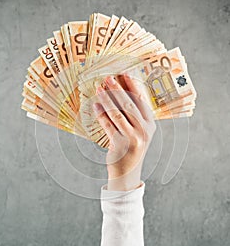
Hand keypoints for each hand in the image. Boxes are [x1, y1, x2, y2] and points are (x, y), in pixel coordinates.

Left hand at [92, 74, 155, 190]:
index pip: (142, 100)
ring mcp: (133, 138)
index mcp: (150, 124)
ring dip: (107, 99)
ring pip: (117, 113)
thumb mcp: (138, 131)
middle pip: (129, 105)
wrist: (127, 172)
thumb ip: (134, 114)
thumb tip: (121, 91)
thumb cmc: (131, 147)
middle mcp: (144, 130)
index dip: (133, 86)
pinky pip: (108, 125)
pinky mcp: (120, 144)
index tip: (125, 73)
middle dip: (118, 89)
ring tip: (99, 88)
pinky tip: (95, 105)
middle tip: (108, 77)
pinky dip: (101, 114)